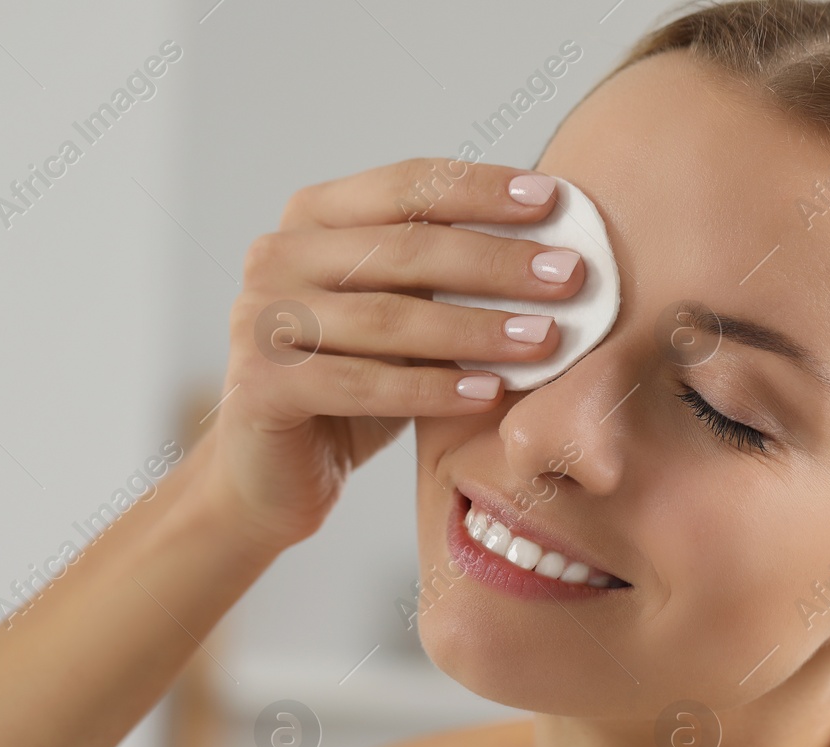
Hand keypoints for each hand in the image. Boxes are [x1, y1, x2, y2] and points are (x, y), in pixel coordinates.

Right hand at [202, 158, 586, 551]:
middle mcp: (277, 256)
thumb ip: (446, 276)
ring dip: (476, 328)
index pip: (406, 187)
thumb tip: (554, 246)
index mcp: (311, 218)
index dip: (480, 190)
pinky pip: (363, 384)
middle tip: (569, 274)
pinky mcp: (260, 384)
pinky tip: (490, 393)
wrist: (275, 475)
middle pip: (403, 248)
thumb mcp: (401, 317)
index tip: (553, 200)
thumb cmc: (352, 386)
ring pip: (388, 317)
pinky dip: (433, 389)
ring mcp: (260, 318)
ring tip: (545, 338)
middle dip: (496, 261)